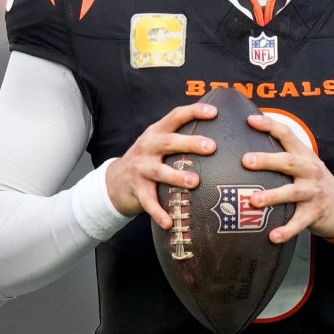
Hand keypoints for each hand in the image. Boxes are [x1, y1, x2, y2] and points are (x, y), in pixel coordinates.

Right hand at [105, 103, 217, 228]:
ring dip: (177, 177)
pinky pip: (148, 202)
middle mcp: (148, 147)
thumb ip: (180, 135)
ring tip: (194, 182)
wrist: (114, 180)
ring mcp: (141, 169)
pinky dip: (158, 213)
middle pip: (169, 142)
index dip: (194, 112)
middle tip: (211, 147)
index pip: (175, 116)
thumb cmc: (148, 158)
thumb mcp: (158, 141)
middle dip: (190, 143)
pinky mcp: (136, 190)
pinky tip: (169, 222)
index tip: (214, 112)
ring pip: (159, 172)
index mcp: (156, 132)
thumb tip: (218, 129)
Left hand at [241, 114, 333, 243]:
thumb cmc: (315, 182)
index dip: (270, 125)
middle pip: (289, 162)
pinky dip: (286, 230)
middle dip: (267, 160)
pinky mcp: (314, 214)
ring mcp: (313, 193)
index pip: (287, 135)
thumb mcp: (305, 164)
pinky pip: (299, 223)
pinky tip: (272, 236)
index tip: (250, 120)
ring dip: (273, 195)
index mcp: (304, 155)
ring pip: (293, 192)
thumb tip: (248, 147)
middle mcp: (310, 171)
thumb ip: (284, 155)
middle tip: (246, 160)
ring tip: (254, 200)